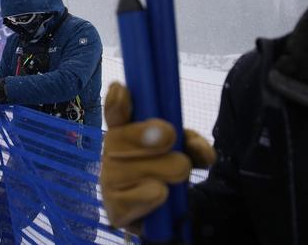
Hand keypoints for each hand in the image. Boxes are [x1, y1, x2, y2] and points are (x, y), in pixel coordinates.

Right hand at [100, 82, 215, 233]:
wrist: (168, 218)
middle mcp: (112, 153)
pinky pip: (135, 197)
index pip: (115, 113)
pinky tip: (160, 194)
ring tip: (179, 175)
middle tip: (168, 135)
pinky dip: (153, 195)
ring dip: (164, 169)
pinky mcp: (114, 209)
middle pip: (120, 138)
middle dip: (144, 134)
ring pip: (134, 169)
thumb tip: (198, 147)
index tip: (121, 89)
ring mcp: (110, 181)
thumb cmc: (170, 172)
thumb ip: (194, 145)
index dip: (115, 101)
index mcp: (125, 132)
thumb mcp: (188, 152)